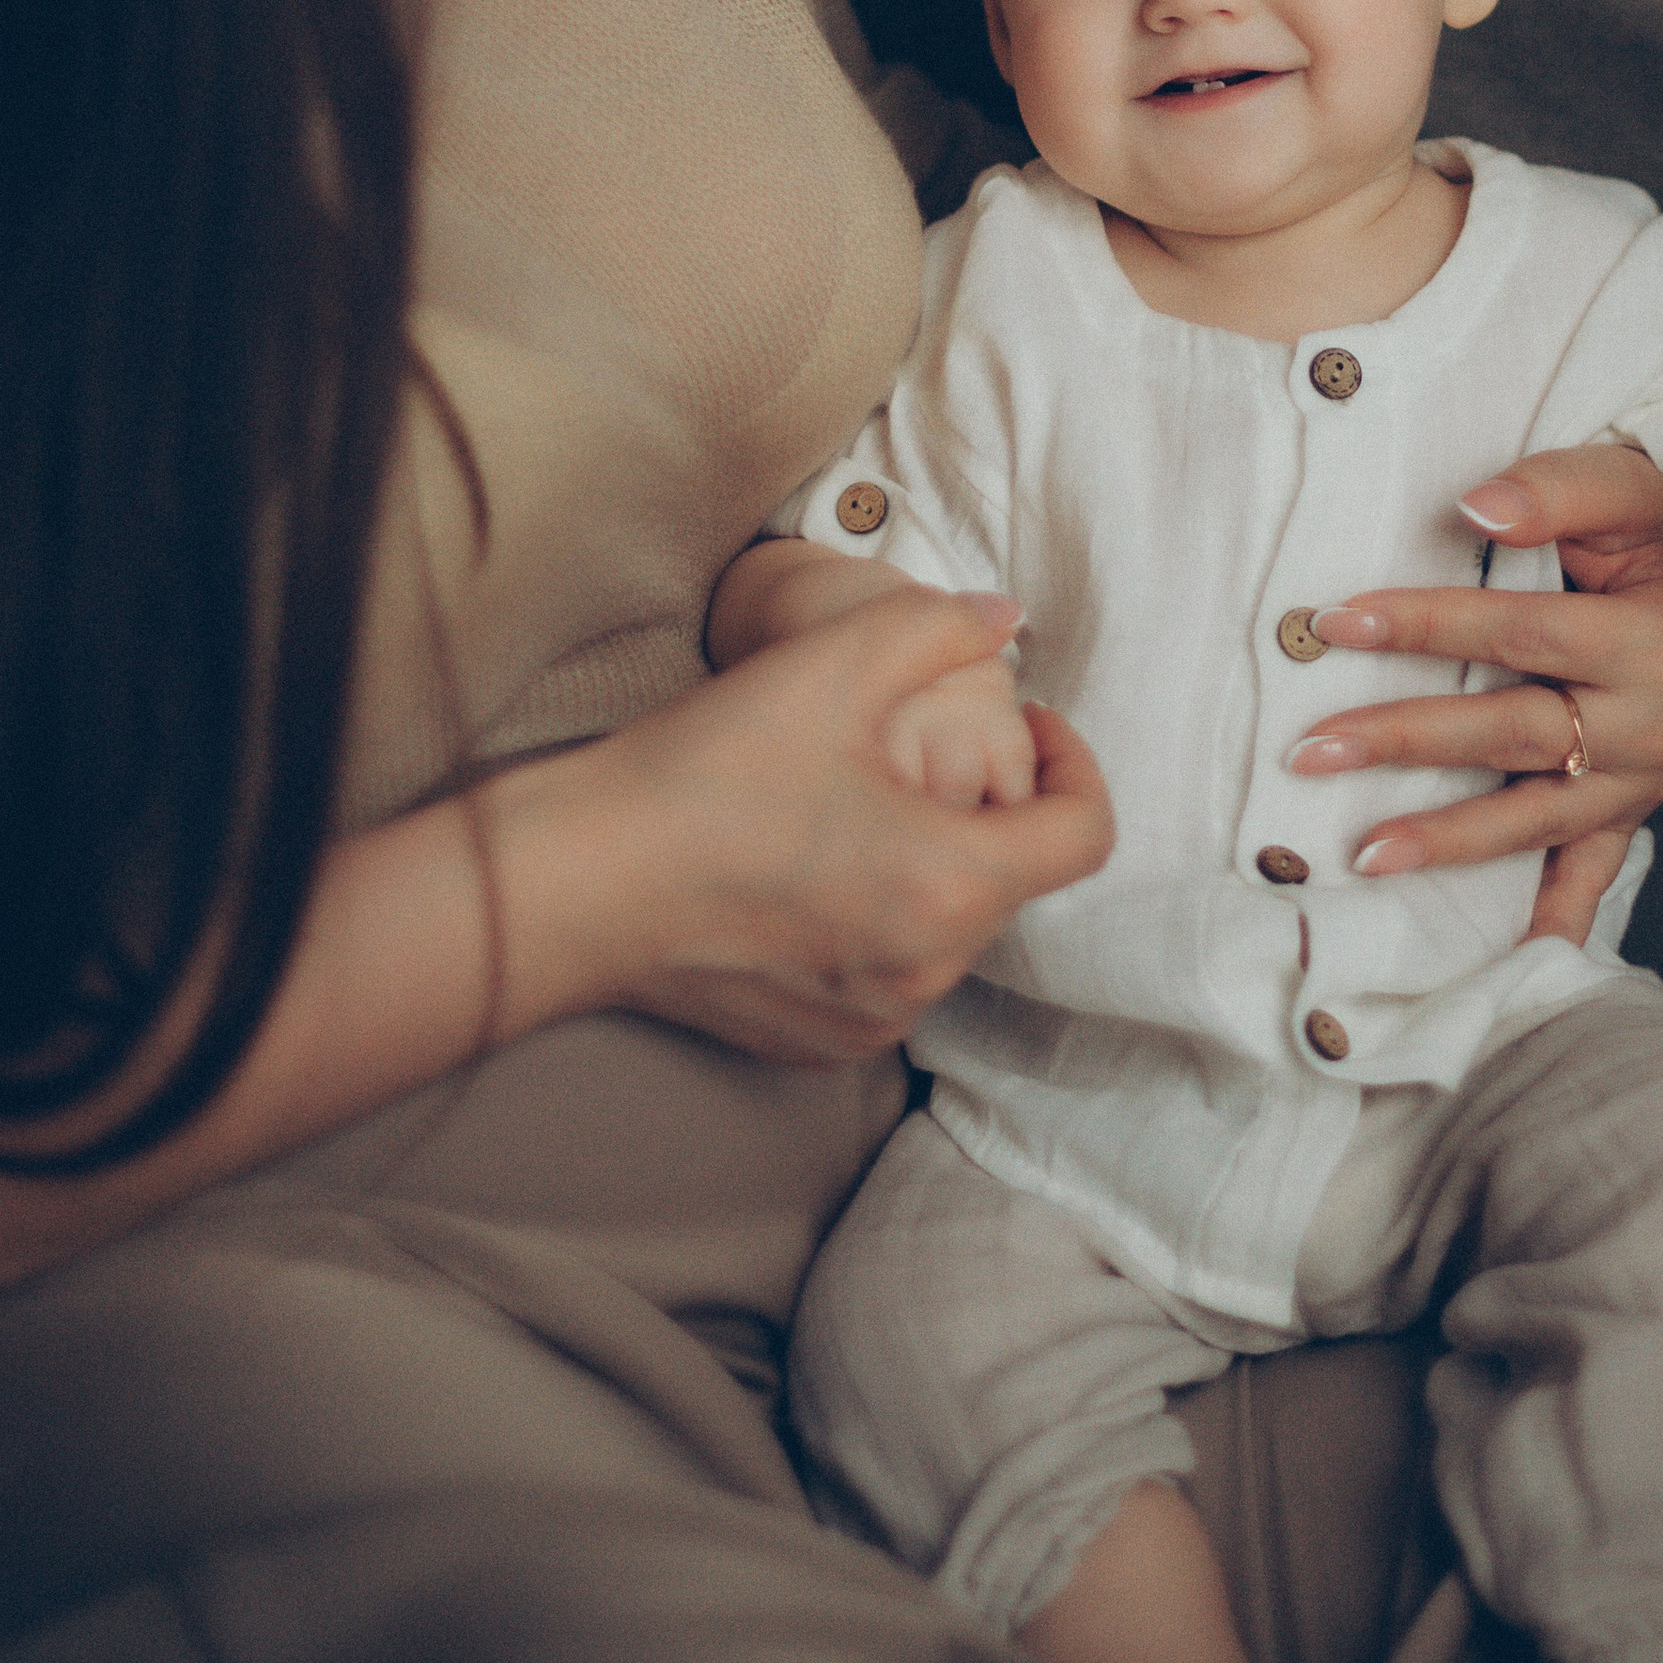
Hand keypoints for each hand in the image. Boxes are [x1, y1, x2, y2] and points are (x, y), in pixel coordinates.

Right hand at [486, 585, 1108, 1062]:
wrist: (579, 880)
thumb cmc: (704, 771)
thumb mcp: (831, 665)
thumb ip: (941, 626)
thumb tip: (1006, 616)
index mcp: (949, 884)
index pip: (1083, 835)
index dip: (1076, 764)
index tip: (1030, 724)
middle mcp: (928, 972)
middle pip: (1014, 878)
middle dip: (992, 807)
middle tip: (922, 748)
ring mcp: (875, 1021)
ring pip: (955, 930)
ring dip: (936, 866)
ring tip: (861, 805)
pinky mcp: (823, 1046)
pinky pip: (895, 977)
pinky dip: (884, 924)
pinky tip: (817, 871)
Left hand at [1290, 444, 1662, 944]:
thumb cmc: (1646, 523)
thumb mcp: (1616, 482)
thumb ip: (1549, 491)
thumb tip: (1475, 511)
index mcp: (1657, 638)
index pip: (1521, 633)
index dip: (1427, 625)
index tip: (1335, 623)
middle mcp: (1660, 721)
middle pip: (1516, 734)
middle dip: (1408, 741)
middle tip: (1312, 750)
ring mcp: (1646, 777)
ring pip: (1536, 818)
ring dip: (1449, 840)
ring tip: (1363, 855)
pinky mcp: (1632, 809)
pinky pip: (1590, 871)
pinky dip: (1553, 915)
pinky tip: (1510, 959)